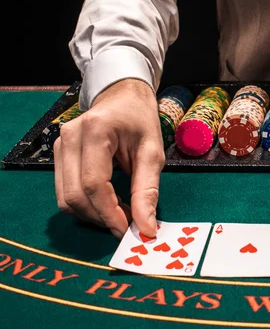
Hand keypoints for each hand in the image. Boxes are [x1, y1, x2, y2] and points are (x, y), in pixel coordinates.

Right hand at [54, 79, 164, 238]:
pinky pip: (66, 191)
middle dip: (101, 217)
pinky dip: (86, 206)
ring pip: (66, 198)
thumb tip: (146, 228)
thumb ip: (148, 190)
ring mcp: (59, 146)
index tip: (130, 230)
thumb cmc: (140, 121)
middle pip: (75, 195)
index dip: (109, 213)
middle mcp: (69, 137)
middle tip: (129, 225)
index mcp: (96, 131)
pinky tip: (108, 205)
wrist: (122, 97)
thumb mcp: (153, 152)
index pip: (94, 184)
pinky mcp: (58, 155)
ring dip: (93, 215)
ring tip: (121, 215)